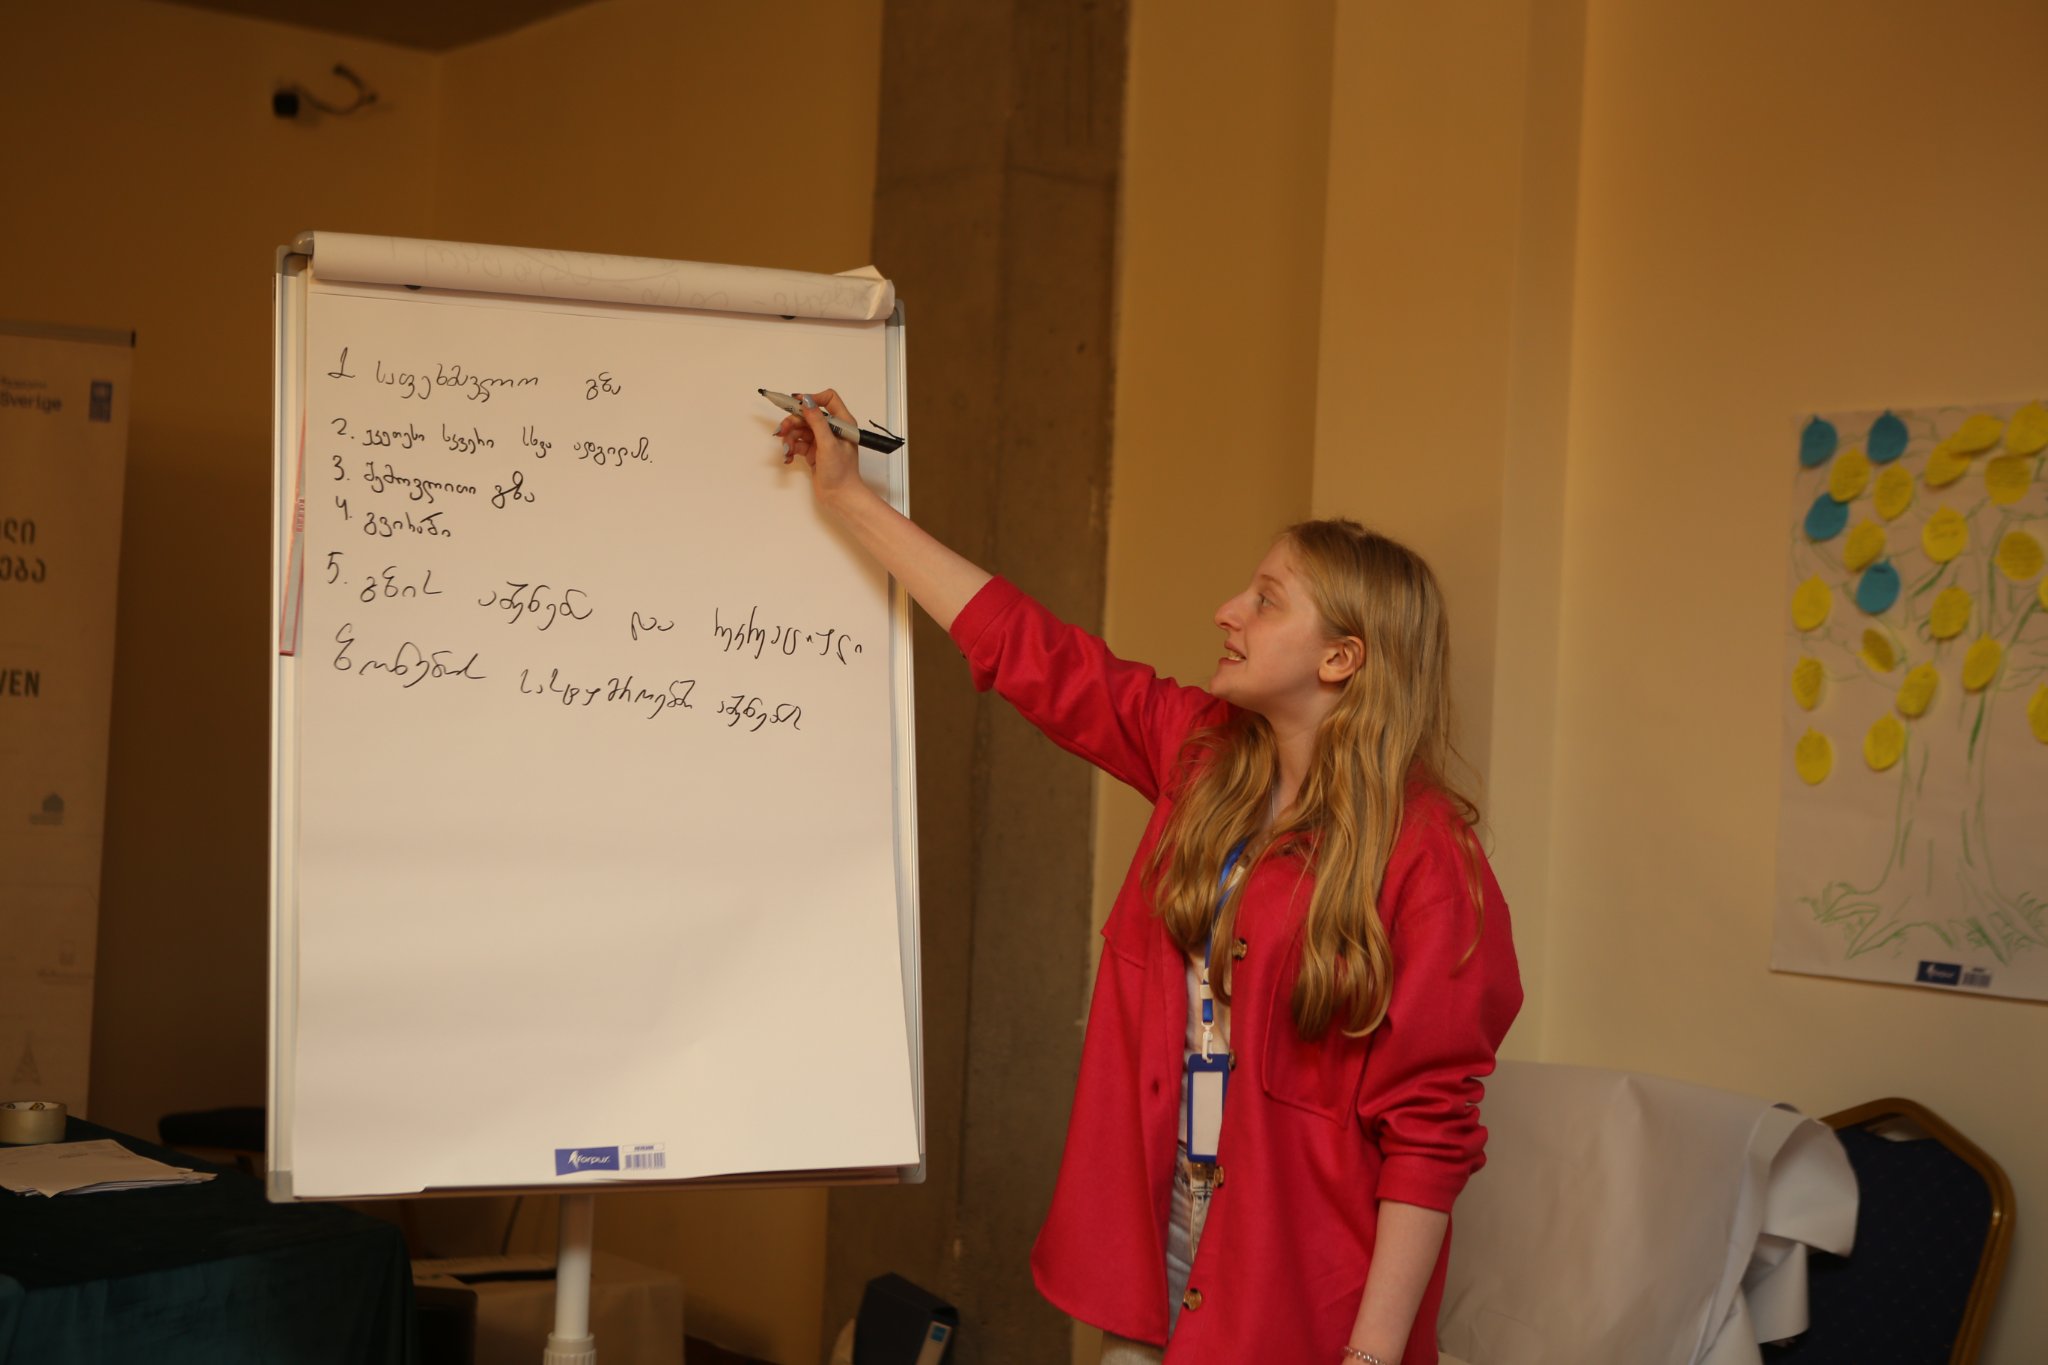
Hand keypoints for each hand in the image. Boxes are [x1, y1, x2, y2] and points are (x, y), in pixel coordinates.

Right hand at [775, 388, 863, 502]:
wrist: (839, 497)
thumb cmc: (840, 472)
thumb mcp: (828, 444)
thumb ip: (817, 422)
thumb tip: (806, 401)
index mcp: (843, 423)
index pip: (828, 399)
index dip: (812, 399)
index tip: (797, 405)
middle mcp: (832, 429)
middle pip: (808, 415)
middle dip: (793, 422)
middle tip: (781, 432)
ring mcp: (822, 441)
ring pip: (800, 430)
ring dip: (790, 438)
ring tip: (787, 450)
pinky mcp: (813, 452)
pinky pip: (797, 444)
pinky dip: (791, 449)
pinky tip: (789, 458)